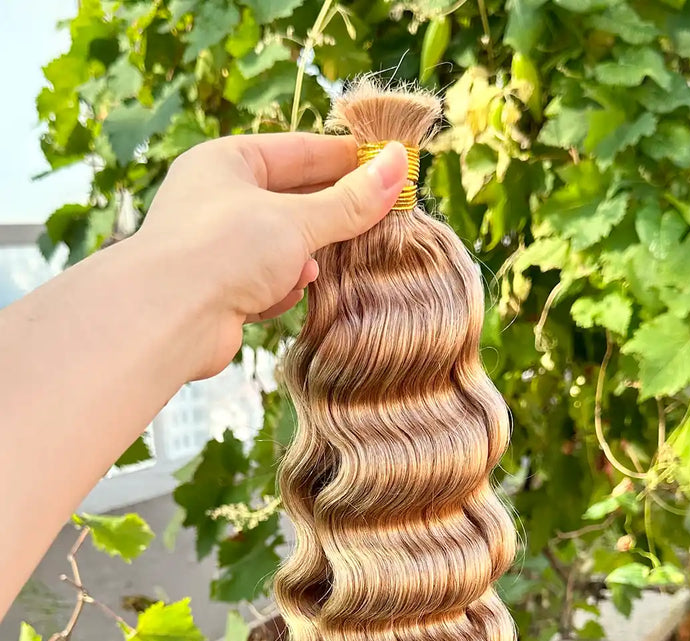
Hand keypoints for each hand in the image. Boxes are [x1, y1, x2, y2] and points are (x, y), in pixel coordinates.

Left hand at [134, 132, 408, 377]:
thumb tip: (399, 164)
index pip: (297, 151)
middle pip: (290, 201)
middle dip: (328, 215)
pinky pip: (265, 283)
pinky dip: (280, 289)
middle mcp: (215, 201)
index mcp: (224, 162)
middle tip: (377, 218)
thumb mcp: (297, 220)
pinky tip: (287, 294)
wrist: (168, 319)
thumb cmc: (224, 250)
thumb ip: (350, 201)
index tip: (387, 165)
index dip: (343, 158)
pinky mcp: (218, 292)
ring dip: (304, 258)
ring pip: (280, 246)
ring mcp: (215, 248)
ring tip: (322, 265)